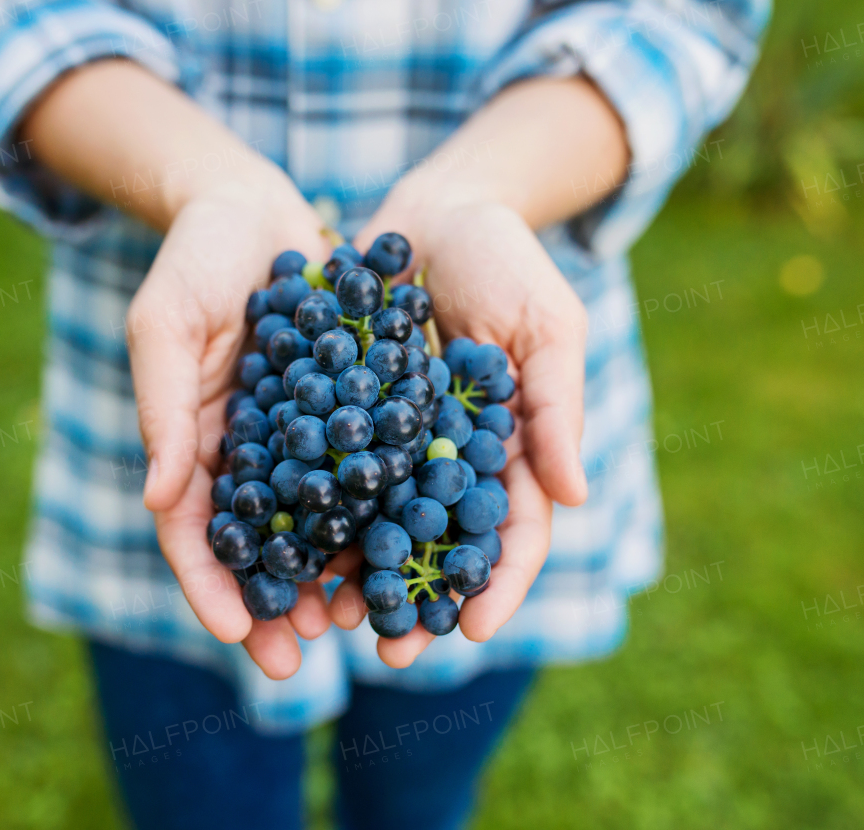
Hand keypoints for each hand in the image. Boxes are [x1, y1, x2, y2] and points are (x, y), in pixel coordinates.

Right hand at [126, 172, 332, 679]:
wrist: (257, 208)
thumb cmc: (196, 259)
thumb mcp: (166, 323)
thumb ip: (162, 408)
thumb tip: (157, 500)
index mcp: (191, 443)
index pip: (190, 530)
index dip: (207, 584)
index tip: (232, 631)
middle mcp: (245, 454)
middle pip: (254, 547)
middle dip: (269, 605)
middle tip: (296, 658)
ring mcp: (297, 440)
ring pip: (312, 526)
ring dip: (327, 578)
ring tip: (354, 627)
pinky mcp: (347, 414)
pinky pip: (362, 475)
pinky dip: (375, 517)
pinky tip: (399, 553)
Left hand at [329, 182, 589, 666]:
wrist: (434, 210)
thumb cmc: (505, 260)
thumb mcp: (545, 324)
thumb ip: (554, 406)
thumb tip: (574, 495)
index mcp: (513, 448)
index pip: (515, 530)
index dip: (500, 582)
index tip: (474, 629)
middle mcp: (453, 458)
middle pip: (439, 545)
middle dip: (418, 601)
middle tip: (389, 653)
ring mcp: (400, 442)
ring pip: (380, 524)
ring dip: (359, 575)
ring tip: (331, 619)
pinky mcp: (349, 418)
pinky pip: (332, 476)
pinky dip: (315, 515)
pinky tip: (289, 550)